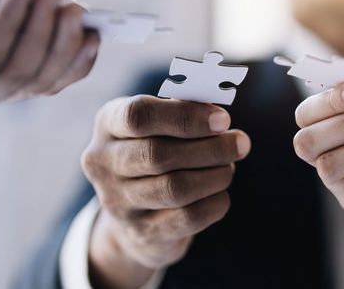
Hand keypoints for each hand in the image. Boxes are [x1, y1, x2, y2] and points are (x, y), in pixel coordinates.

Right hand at [81, 95, 250, 288]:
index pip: (139, 116)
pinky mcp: (142, 232)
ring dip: (215, 175)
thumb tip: (218, 115)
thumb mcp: (158, 125)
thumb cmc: (155, 153)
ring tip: (230, 167)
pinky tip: (221, 192)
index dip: (185, 116)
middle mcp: (103, 163)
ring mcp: (118, 202)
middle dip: (210, 148)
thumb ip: (183, 112)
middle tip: (240, 143)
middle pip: (159, 155)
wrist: (133, 214)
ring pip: (175, 188)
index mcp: (108, 124)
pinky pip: (188, 217)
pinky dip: (215, 202)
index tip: (223, 120)